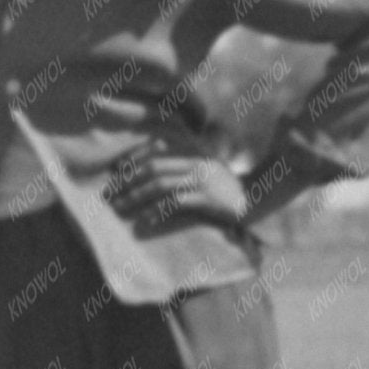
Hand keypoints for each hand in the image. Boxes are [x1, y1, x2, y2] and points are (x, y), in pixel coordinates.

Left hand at [104, 144, 250, 236]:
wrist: (260, 200)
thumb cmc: (226, 187)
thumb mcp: (205, 167)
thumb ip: (182, 161)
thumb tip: (144, 167)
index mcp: (196, 148)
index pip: (157, 148)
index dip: (133, 159)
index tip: (115, 172)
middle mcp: (199, 159)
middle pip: (154, 167)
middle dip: (127, 181)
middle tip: (109, 194)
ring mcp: (205, 178)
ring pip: (160, 184)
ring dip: (135, 197)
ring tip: (119, 208)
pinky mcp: (210, 199)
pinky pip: (176, 202)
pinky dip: (156, 211)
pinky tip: (144, 220)